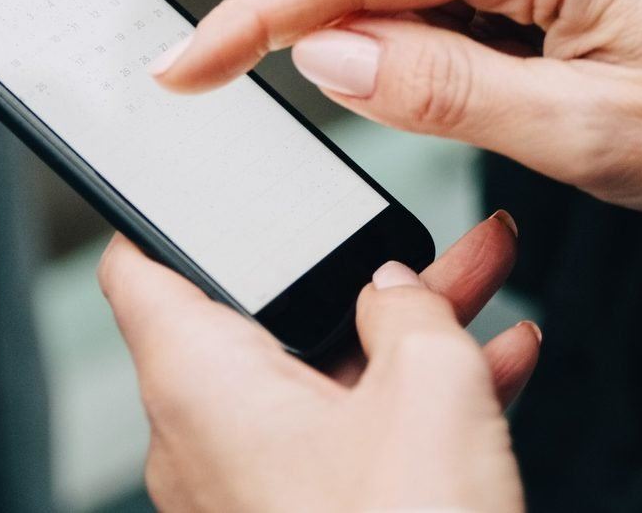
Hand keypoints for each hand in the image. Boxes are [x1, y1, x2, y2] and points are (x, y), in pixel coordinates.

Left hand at [100, 214, 535, 512]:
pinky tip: (501, 361)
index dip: (171, 204)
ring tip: (486, 276)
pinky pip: (352, 438)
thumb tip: (401, 289)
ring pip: (325, 375)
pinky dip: (414, 400)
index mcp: (198, 383)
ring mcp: (257, 492)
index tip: (201, 162)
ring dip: (406, 329)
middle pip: (264, 314)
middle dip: (353, 265)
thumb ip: (411, 307)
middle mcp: (206, 440)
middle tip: (416, 224)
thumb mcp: (430, 385)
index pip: (140, 264)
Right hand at [156, 0, 641, 225]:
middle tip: (377, 95)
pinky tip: (495, 70)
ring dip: (383, 12)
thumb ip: (442, 88)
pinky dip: (431, 15)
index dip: (252, 18)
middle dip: (324, 2)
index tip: (183, 70)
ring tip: (473, 90)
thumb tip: (325, 53)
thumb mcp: (585, 133)